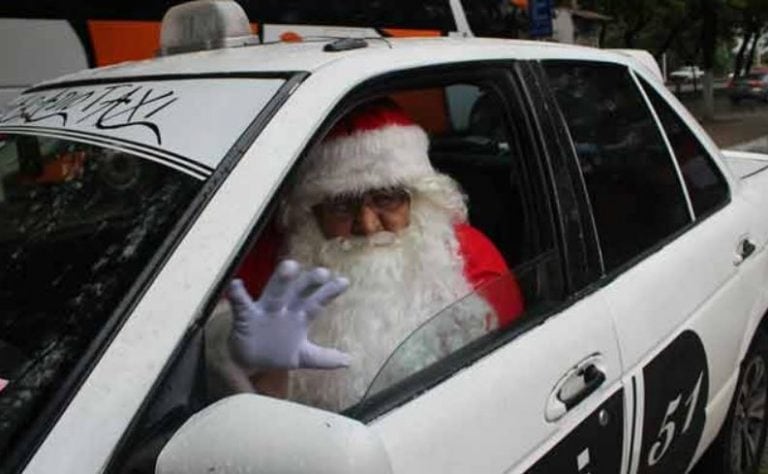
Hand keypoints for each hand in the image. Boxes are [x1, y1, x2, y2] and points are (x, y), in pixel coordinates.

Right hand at [226, 260, 349, 371]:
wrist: (246, 361)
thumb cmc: (275, 350)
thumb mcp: (302, 356)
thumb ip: (323, 358)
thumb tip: (349, 362)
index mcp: (298, 316)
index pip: (317, 302)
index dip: (329, 292)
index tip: (344, 281)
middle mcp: (284, 309)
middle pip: (298, 292)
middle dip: (309, 282)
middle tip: (323, 272)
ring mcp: (264, 311)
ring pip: (274, 293)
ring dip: (281, 281)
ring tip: (290, 266)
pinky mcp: (245, 317)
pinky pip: (241, 305)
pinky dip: (237, 295)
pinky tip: (236, 284)